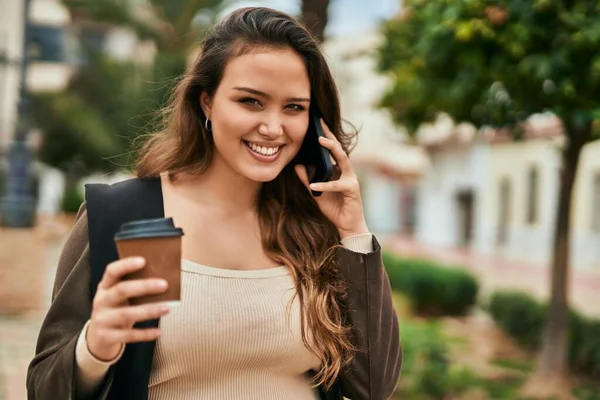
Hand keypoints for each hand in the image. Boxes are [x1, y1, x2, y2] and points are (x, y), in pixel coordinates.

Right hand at [87, 257, 170, 360]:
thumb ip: (134, 287)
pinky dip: (144, 334)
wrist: (97, 337)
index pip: (112, 271)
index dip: (126, 265)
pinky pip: (128, 335)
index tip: (144, 261)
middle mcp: (101, 301)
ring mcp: (102, 320)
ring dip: (148, 311)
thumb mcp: (119, 297)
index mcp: (105, 287)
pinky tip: (158, 332)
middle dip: (144, 287)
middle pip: (121, 291)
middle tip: (165, 285)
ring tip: (167, 308)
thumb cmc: (116, 309)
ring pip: (126, 314)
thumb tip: (163, 279)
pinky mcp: (106, 337)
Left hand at [295, 119, 368, 238]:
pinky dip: (324, 185)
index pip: (332, 151)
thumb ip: (307, 180)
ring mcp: (351, 179)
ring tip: (321, 141)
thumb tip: (297, 166)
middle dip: (330, 136)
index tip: (317, 124)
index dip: (326, 137)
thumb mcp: (316, 192)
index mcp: (339, 171)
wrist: (347, 226)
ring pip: (342, 160)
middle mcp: (346, 171)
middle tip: (320, 124)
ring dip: (332, 149)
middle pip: (338, 149)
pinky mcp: (352, 189)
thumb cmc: (334, 208)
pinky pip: (337, 184)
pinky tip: (314, 185)